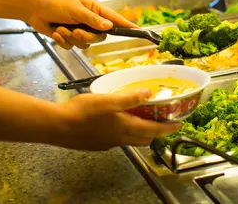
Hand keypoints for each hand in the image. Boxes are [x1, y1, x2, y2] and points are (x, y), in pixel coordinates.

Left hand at [27, 0, 136, 49]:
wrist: (34, 9)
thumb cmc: (54, 3)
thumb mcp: (75, 9)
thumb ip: (92, 19)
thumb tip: (109, 26)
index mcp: (94, 9)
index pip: (114, 19)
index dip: (127, 25)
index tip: (140, 31)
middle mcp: (89, 20)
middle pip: (99, 37)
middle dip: (87, 37)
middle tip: (76, 32)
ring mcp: (79, 29)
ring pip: (85, 44)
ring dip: (72, 38)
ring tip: (61, 28)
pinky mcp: (69, 37)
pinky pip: (72, 46)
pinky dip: (63, 41)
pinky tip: (56, 32)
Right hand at [54, 89, 181, 149]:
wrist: (59, 127)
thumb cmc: (83, 111)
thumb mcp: (108, 100)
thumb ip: (129, 98)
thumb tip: (150, 93)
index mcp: (126, 128)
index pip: (153, 130)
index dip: (167, 128)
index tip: (179, 124)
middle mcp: (120, 139)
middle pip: (144, 139)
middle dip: (156, 132)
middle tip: (162, 121)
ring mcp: (108, 143)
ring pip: (131, 140)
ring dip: (141, 132)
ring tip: (142, 119)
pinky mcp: (98, 144)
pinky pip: (118, 140)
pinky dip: (126, 133)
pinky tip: (116, 122)